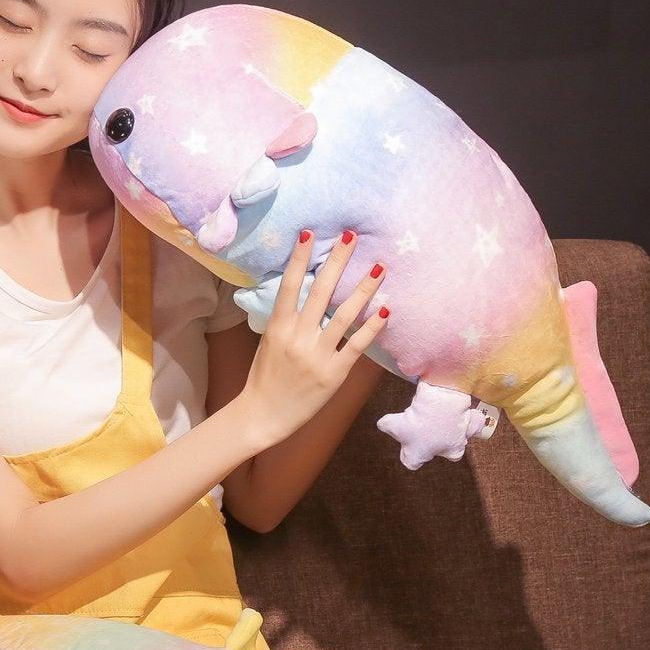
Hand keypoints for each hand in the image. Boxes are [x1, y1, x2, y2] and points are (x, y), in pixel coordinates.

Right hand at [237, 229, 389, 446]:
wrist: (264, 415)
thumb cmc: (265, 377)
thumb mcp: (269, 342)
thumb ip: (286, 319)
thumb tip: (302, 291)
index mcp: (279, 327)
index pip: (291, 285)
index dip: (300, 258)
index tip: (310, 233)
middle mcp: (298, 337)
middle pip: (321, 292)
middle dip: (337, 261)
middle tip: (351, 236)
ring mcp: (317, 355)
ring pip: (344, 316)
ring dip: (364, 289)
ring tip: (379, 268)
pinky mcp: (334, 373)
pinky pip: (357, 346)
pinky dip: (372, 328)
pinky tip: (386, 311)